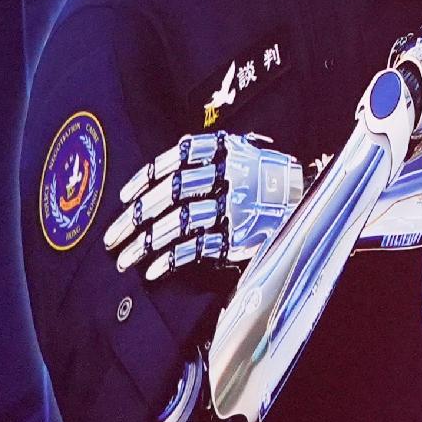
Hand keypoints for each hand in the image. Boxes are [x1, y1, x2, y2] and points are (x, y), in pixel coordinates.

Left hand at [105, 132, 305, 280]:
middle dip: (137, 215)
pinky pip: (197, 248)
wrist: (309, 207)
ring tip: (124, 260)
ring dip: (146, 242)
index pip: (181, 156)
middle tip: (112, 236)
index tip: (125, 196)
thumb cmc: (266, 181)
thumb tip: (160, 175)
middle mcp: (232, 175)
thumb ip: (210, 159)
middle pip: (175, 191)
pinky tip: (152, 270)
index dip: (149, 175)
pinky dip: (171, 259)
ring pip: (181, 221)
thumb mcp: (244, 157)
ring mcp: (235, 207)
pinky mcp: (238, 236)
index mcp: (229, 151)